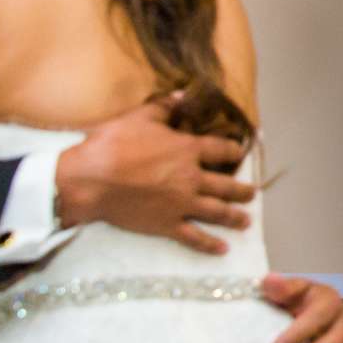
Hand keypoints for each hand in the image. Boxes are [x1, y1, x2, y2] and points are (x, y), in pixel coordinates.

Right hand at [53, 93, 251, 254]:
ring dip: (234, 216)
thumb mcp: (140, 116)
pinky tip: (223, 249)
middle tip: (252, 193)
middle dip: (242, 190)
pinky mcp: (167, 224)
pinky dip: (210, 244)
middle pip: (226, 185)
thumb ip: (165, 106)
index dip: (233, 151)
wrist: (90, 179)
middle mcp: (191, 178)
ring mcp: (181, 203)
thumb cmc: (113, 144)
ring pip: (217, 212)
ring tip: (246, 221)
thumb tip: (182, 93)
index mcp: (187, 150)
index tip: (240, 153)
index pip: (221, 149)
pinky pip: (194, 237)